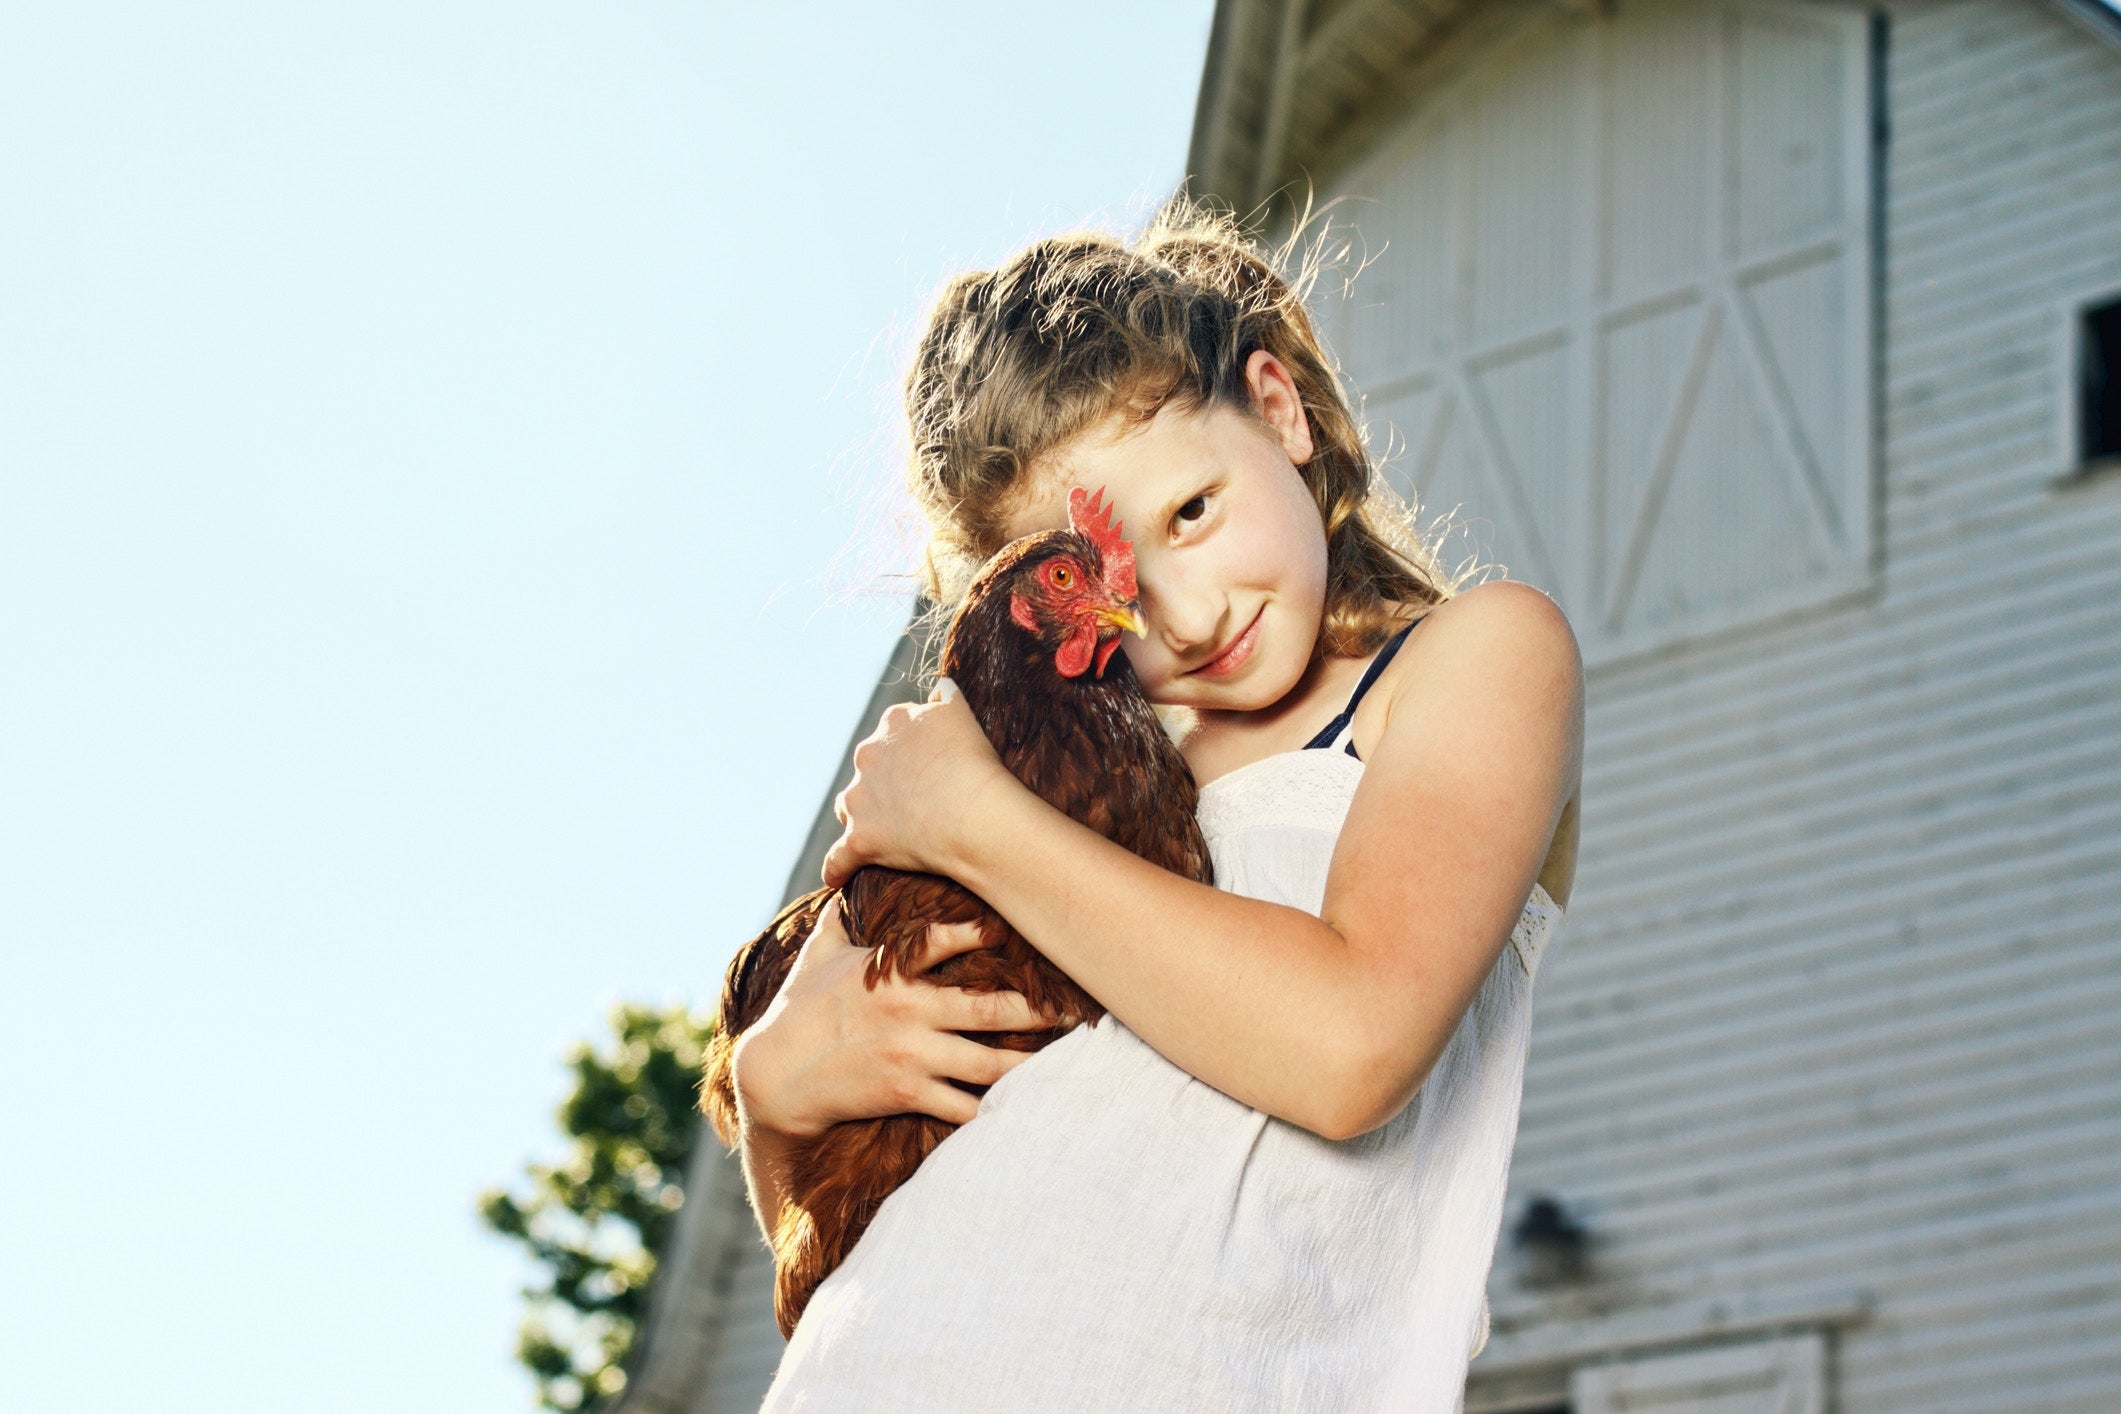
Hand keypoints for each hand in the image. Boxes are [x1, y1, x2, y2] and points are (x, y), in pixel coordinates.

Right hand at [731, 897, 1056, 1137]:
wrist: (774, 1077)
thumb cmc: (796, 1010)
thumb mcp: (817, 957)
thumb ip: (839, 922)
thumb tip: (842, 883)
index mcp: (891, 973)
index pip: (947, 941)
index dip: (988, 932)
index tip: (1025, 926)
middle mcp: (910, 1011)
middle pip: (990, 1009)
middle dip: (1036, 1009)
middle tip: (1073, 1008)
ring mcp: (912, 1055)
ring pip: (987, 1062)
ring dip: (1028, 1063)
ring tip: (1060, 1062)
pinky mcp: (908, 1093)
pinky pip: (961, 1107)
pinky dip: (991, 1110)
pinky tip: (1019, 1110)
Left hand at [820, 678, 1016, 888]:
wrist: (973, 813)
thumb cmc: (974, 763)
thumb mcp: (962, 713)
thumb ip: (946, 697)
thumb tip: (939, 686)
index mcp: (893, 724)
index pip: (894, 731)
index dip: (911, 749)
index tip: (928, 764)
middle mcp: (868, 756)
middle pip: (868, 769)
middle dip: (883, 781)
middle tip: (915, 800)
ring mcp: (861, 799)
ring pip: (851, 808)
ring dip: (862, 817)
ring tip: (883, 833)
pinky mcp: (861, 840)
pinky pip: (839, 859)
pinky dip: (837, 869)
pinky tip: (837, 878)